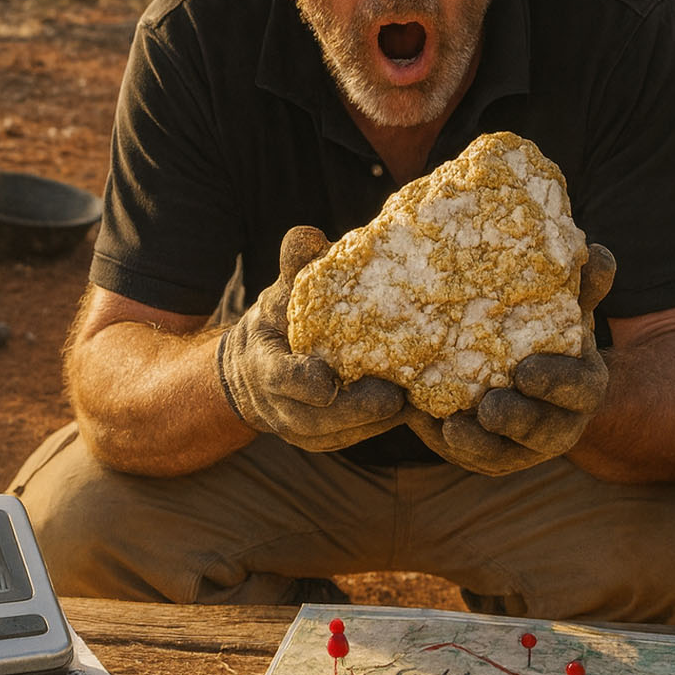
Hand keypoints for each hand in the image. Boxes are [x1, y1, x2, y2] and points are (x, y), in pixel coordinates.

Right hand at [217, 226, 407, 450]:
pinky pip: (355, 437)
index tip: (326, 379)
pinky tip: (416, 408)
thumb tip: (308, 235)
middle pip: (317, 418)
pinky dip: (382, 425)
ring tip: (418, 403)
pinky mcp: (327, 440)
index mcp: (265, 368)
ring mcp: (303, 430)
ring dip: (376, 422)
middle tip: (396, 397)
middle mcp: (281, 407)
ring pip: (341, 434)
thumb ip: (295, 269)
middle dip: (355, 410)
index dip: (301, 381)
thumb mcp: (281, 293)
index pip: (281, 378)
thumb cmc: (278, 322)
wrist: (257, 371)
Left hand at [408, 244, 615, 474]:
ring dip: (479, 443)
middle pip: (544, 430)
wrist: (530, 373)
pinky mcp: (490, 456)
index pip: (580, 388)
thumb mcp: (565, 309)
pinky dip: (451, 444)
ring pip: (504, 453)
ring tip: (452, 427)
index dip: (557, 382)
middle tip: (490, 406)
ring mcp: (523, 445)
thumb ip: (581, 286)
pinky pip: (471, 457)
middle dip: (518, 420)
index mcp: (583, 385)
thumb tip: (595, 252)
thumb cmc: (548, 333)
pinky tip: (430, 424)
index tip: (526, 371)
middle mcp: (559, 423)